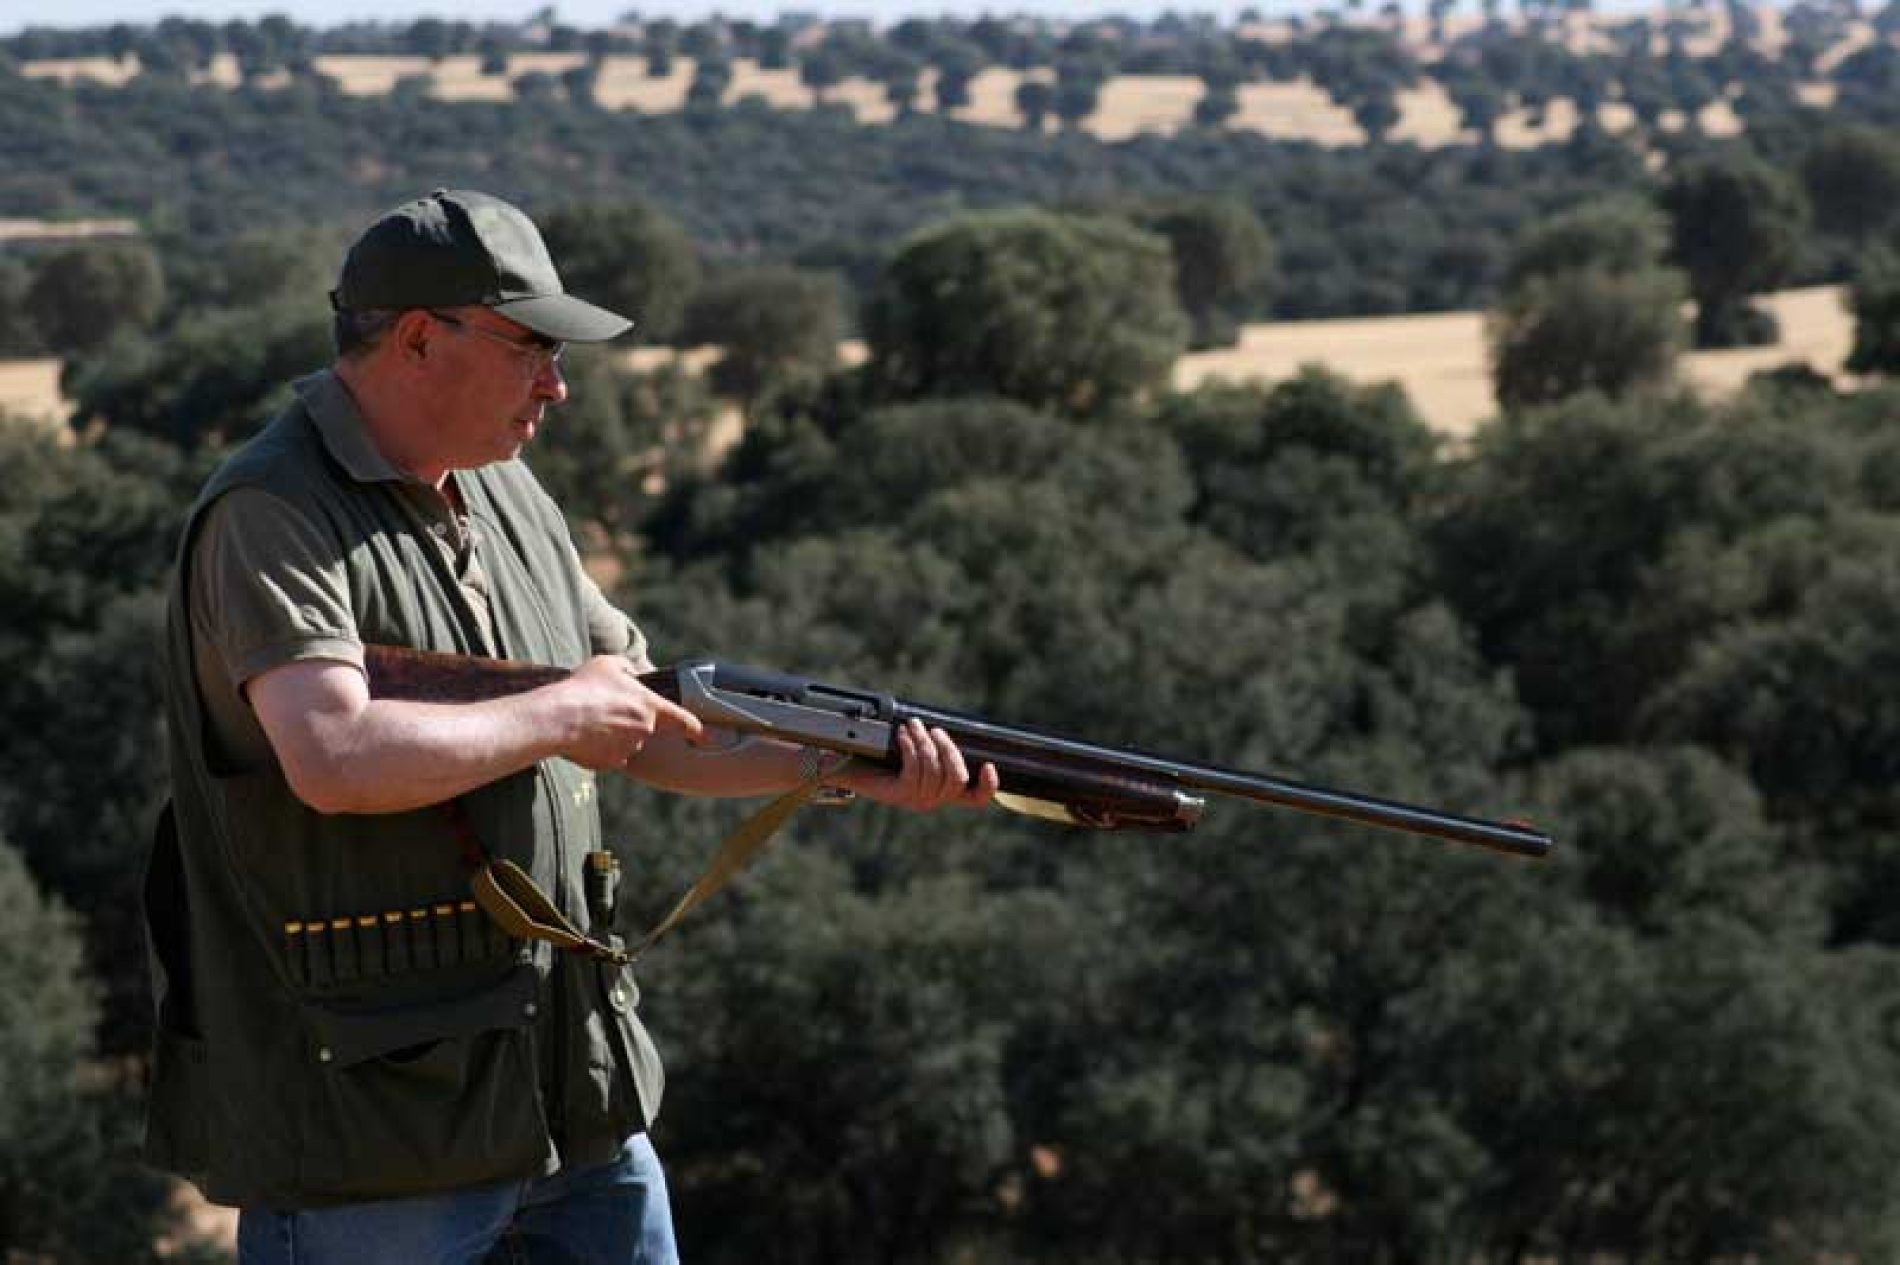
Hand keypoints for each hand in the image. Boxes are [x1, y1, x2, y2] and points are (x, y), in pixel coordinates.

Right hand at [553, 655, 703, 771]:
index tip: (705, 735)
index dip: (696, 728)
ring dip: (613, 735)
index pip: (682, 719)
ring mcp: (628, 749)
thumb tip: (632, 675)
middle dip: (629, 721)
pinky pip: (609, 756)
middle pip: (644, 728)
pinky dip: (600, 749)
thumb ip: (628, 669)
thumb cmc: (585, 687)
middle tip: (604, 709)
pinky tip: (584, 737)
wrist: (558, 718)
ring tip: (589, 720)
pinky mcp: (610, 764)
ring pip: (626, 743)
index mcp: (650, 705)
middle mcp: (644, 730)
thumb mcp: (609, 664)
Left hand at [842, 718, 999, 811]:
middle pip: (957, 776)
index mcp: (943, 793)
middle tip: (934, 729)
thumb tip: (946, 729)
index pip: (976, 799)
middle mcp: (934, 800)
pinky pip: (914, 768)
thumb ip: (933, 748)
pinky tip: (903, 734)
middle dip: (948, 748)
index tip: (989, 765)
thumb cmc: (883, 759)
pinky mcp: (900, 794)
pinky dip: (910, 747)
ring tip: (912, 725)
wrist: (851, 771)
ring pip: (934, 769)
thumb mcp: (913, 753)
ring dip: (924, 741)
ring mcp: (918, 800)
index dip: (989, 786)